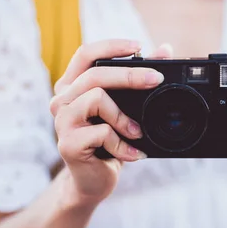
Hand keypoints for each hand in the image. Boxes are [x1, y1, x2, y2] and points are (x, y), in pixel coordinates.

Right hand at [50, 40, 172, 207]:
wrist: (94, 181)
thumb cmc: (109, 141)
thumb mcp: (125, 108)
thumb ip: (140, 78)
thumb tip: (165, 49)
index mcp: (72, 86)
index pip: (86, 54)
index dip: (112, 46)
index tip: (140, 47)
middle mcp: (62, 100)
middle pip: (94, 74)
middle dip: (130, 75)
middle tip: (156, 80)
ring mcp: (61, 122)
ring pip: (96, 98)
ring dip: (124, 116)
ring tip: (136, 132)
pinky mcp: (67, 144)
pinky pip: (102, 132)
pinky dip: (122, 143)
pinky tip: (130, 154)